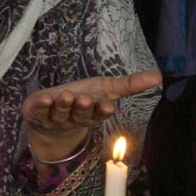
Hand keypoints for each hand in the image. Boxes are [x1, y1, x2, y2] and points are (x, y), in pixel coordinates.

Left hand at [22, 70, 161, 162]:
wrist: (49, 117)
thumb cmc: (82, 99)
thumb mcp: (105, 89)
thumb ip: (129, 85)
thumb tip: (159, 76)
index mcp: (92, 114)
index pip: (99, 114)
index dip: (102, 111)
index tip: (107, 106)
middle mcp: (74, 118)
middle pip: (79, 115)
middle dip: (82, 108)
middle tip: (85, 100)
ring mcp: (54, 118)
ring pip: (60, 114)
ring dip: (63, 105)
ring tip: (67, 96)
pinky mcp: (36, 114)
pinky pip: (38, 112)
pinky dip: (41, 106)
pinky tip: (44, 99)